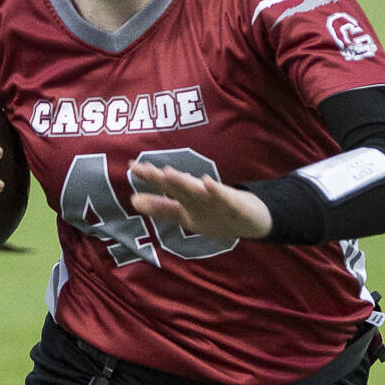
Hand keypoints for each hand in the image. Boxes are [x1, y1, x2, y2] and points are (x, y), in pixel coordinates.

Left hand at [126, 160, 271, 240]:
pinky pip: (224, 198)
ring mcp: (216, 198)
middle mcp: (199, 194)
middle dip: (161, 177)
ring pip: (197, 190)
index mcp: (187, 197)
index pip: (165, 186)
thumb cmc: (215, 212)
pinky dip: (216, 191)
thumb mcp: (185, 214)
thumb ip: (161, 208)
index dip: (149, 177)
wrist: (253, 218)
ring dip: (183, 182)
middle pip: (177, 184)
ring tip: (168, 174)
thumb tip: (134, 200)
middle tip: (143, 168)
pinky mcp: (234, 205)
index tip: (132, 165)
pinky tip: (208, 183)